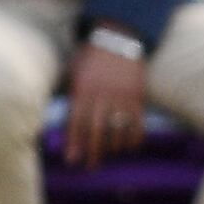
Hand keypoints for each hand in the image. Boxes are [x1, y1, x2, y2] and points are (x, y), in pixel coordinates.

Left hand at [64, 39, 148, 160]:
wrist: (118, 37)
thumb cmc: (91, 57)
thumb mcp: (75, 71)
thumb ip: (72, 95)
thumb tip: (67, 123)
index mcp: (82, 89)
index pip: (76, 121)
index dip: (74, 142)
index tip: (72, 160)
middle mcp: (101, 95)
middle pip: (96, 130)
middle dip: (92, 151)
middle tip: (91, 166)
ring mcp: (121, 96)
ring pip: (117, 130)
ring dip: (113, 146)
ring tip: (110, 153)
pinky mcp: (137, 96)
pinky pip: (136, 123)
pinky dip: (133, 138)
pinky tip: (129, 147)